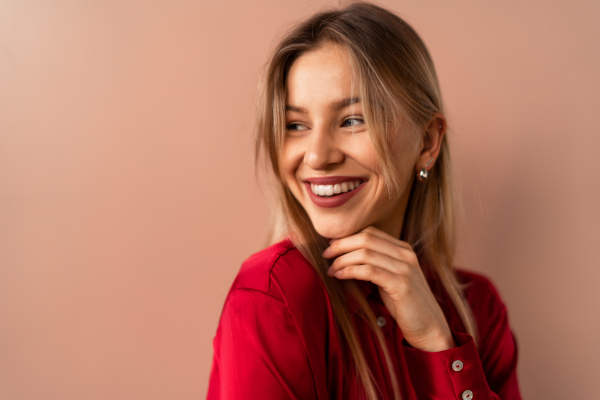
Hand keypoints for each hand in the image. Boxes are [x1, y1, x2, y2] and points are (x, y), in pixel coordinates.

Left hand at [323, 226, 454, 351]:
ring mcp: (405, 268)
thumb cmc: (404, 304)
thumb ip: (374, 264)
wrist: (429, 327)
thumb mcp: (389, 278)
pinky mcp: (401, 285)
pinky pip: (369, 271)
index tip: (331, 247)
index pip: (370, 232)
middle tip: (326, 256)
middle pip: (365, 238)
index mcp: (403, 249)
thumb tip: (344, 255)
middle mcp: (405, 254)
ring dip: (342, 260)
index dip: (347, 237)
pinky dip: (350, 271)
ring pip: (365, 253)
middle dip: (341, 245)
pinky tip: (340, 276)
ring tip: (331, 270)